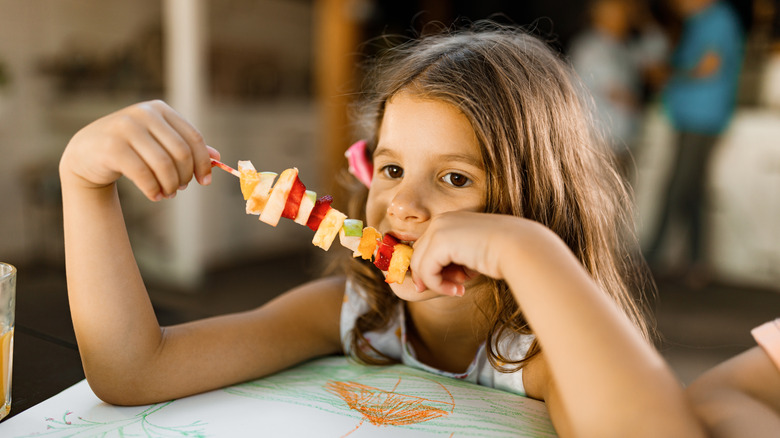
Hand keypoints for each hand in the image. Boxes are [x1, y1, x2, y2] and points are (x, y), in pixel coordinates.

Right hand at [60, 100, 217, 200]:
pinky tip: (154, 196)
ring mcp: (125, 127)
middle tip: (180, 189)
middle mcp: (143, 113)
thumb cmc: (130, 148)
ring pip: (163, 164)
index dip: (203, 163)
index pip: (193, 138)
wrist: (86, 153)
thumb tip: (217, 157)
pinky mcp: (112, 146)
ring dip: (170, 185)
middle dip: (185, 176)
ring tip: (168, 194)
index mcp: (159, 109)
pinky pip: (143, 174)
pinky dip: (153, 190)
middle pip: (181, 152)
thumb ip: (185, 147)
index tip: (205, 181)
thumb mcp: (158, 143)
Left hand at [410, 211, 527, 296]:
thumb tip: (427, 280)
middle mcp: (441, 221)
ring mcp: (438, 229)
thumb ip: (451, 262)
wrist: (519, 247)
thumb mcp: (471, 255)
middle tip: (454, 289)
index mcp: (449, 220)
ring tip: (457, 290)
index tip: (452, 284)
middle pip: (419, 255)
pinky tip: (457, 289)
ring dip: (435, 283)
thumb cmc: (501, 253)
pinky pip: (426, 271)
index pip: (428, 248)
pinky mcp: (439, 241)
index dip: (434, 270)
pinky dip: (437, 285)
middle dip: (432, 276)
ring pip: (419, 264)